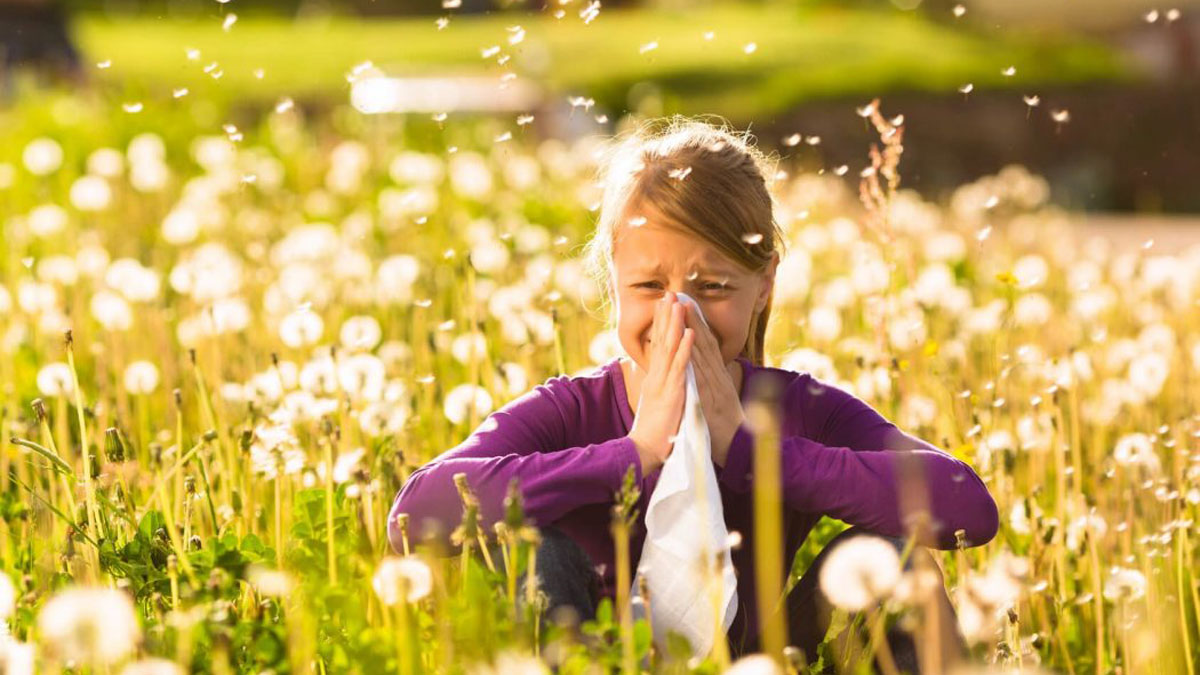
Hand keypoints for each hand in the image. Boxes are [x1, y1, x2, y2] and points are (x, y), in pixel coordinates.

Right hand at [627, 292, 694, 474]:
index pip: (658, 345)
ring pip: (670, 348)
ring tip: (679, 303)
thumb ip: (660, 387)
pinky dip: (685, 349)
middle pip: (661, 340)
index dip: (662, 324)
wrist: (645, 451)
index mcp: (655, 378)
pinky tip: (690, 333)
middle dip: (666, 316)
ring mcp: (663, 383)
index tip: (665, 304)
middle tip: (669, 293)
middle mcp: (657, 376)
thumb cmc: (654, 431)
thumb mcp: (657, 403)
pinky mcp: (672, 393)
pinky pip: (680, 367)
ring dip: (675, 325)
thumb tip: (662, 376)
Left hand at [681, 301, 745, 467]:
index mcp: (717, 376)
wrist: (738, 448)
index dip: (696, 323)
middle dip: (692, 318)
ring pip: (703, 354)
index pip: (705, 345)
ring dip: (692, 330)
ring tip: (682, 309)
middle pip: (704, 342)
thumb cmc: (726, 426)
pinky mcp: (711, 399)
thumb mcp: (718, 398)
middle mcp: (718, 376)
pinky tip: (689, 344)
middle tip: (680, 296)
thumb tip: (706, 369)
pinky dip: (696, 359)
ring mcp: (715, 386)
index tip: (685, 304)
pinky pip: (702, 377)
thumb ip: (712, 382)